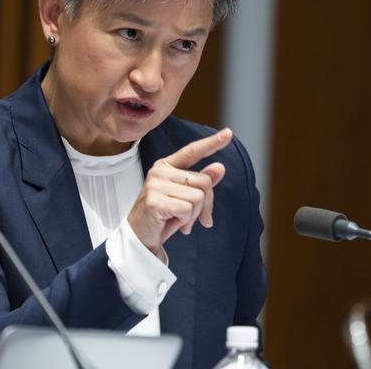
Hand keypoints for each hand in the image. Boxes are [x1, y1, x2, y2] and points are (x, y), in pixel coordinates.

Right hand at [127, 128, 232, 253]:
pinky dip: (186, 221)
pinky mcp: (155, 201)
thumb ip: (201, 182)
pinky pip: (188, 209)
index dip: (211, 143)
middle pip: (204, 181)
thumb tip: (220, 167)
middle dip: (206, 205)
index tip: (228, 133)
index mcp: (167, 165)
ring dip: (195, 215)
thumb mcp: (185, 198)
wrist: (141, 238)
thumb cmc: (163, 216)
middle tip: (192, 219)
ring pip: (198, 197)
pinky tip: (172, 222)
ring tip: (180, 221)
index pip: (192, 151)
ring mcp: (155, 185)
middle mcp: (160, 171)